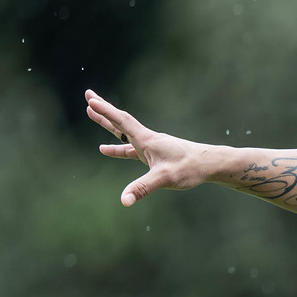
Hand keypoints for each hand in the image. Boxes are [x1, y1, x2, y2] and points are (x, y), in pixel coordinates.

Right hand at [86, 89, 206, 205]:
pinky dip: (117, 147)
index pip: (122, 121)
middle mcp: (148, 139)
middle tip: (87, 95)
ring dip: (107, 123)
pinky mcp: (155, 155)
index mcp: (147, 140)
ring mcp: (151, 146)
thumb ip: (142, 188)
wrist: (209, 165)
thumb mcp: (164, 179)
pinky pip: (130, 148)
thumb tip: (124, 201)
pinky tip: (105, 149)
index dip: (105, 111)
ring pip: (123, 132)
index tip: (90, 100)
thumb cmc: (189, 169)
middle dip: (103, 109)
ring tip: (91, 113)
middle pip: (120, 120)